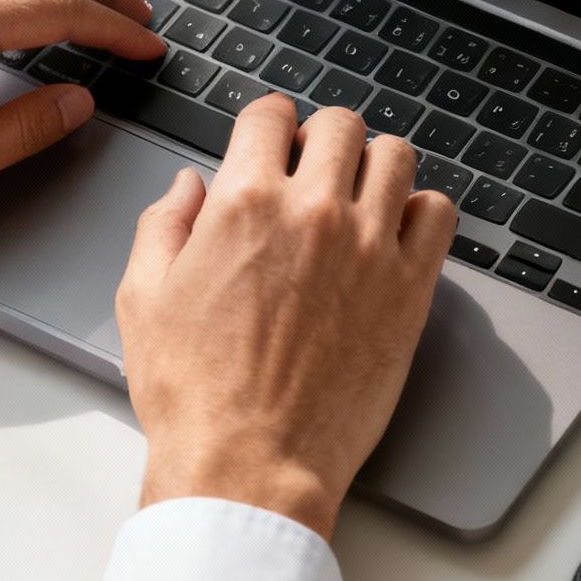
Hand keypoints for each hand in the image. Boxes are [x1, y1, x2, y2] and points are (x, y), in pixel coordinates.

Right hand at [115, 96, 456, 539]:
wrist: (249, 465)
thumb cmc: (194, 395)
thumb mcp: (143, 298)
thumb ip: (164, 225)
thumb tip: (186, 186)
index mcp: (244, 204)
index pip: (270, 115)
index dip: (267, 125)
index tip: (271, 142)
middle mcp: (312, 213)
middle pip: (340, 125)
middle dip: (322, 140)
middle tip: (312, 173)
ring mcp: (369, 248)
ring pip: (395, 156)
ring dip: (374, 166)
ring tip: (357, 198)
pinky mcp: (409, 289)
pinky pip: (437, 214)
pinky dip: (419, 212)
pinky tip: (394, 236)